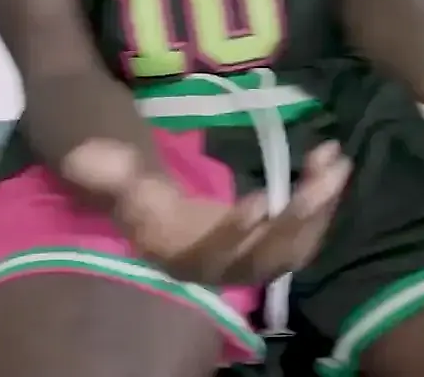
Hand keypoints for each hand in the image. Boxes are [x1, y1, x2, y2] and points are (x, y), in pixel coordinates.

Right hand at [60, 139, 351, 285]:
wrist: (156, 211)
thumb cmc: (136, 195)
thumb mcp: (120, 182)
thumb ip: (109, 171)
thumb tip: (87, 154)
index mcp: (183, 257)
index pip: (213, 257)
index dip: (235, 235)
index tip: (256, 201)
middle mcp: (223, 268)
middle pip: (267, 256)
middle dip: (298, 219)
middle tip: (322, 178)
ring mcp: (252, 258)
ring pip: (295, 244)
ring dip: (320, 206)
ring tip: (336, 162)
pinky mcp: (272, 242)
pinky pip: (306, 228)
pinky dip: (323, 199)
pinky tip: (332, 161)